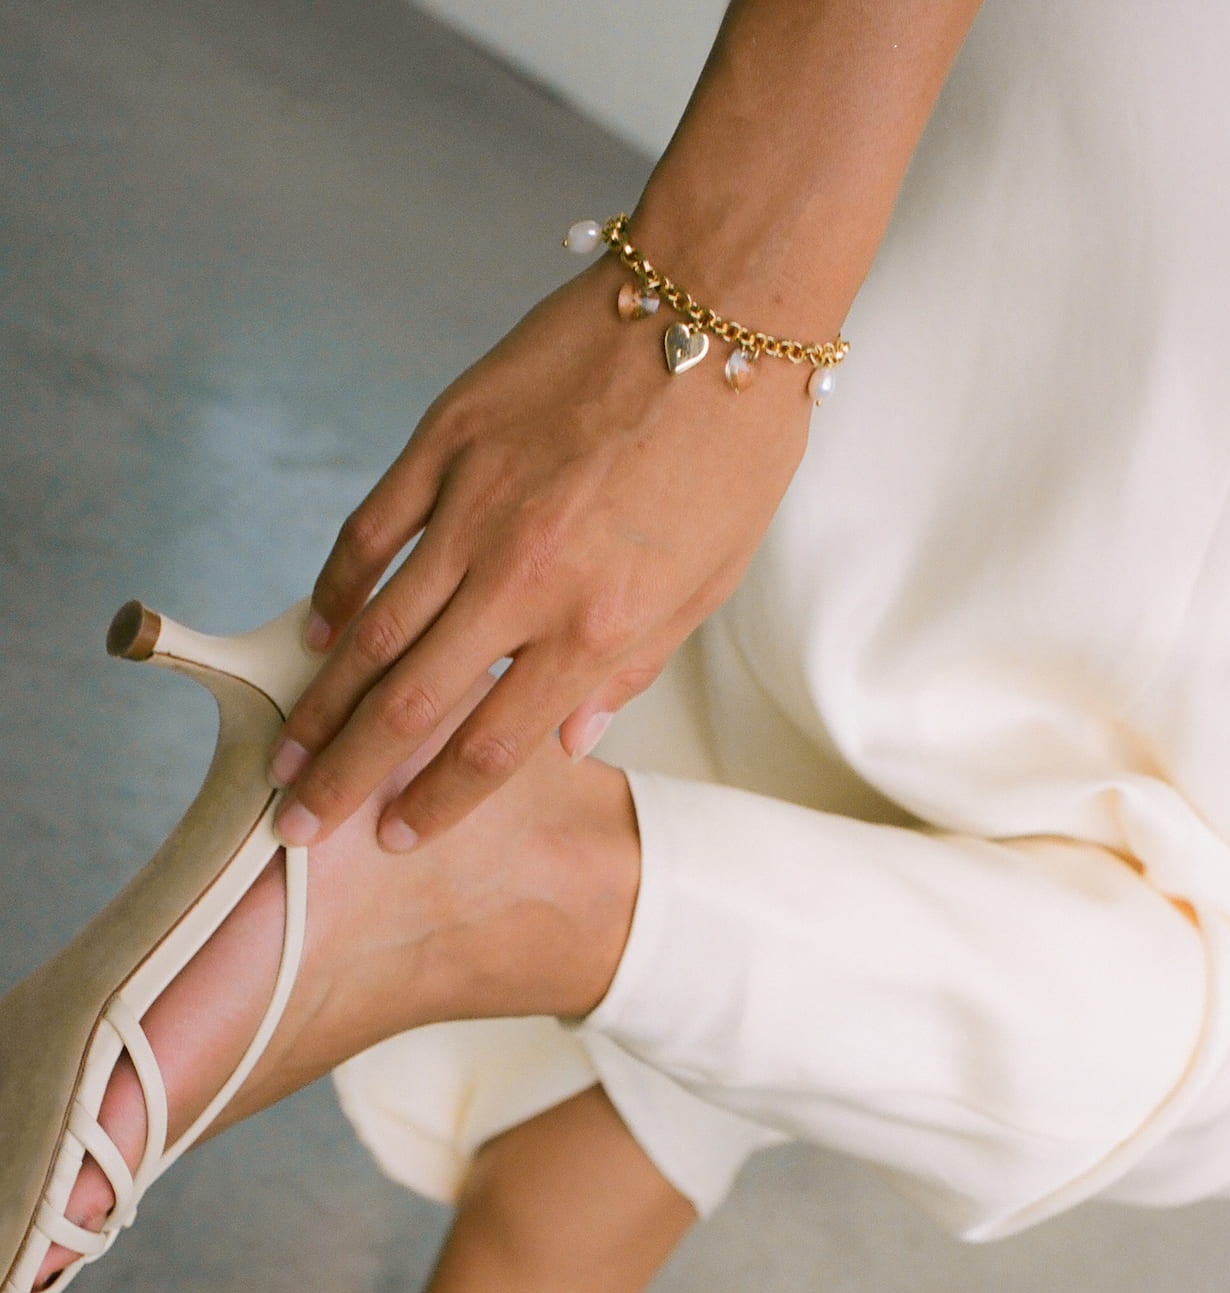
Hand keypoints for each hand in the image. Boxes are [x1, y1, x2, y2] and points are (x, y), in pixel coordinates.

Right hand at [269, 254, 811, 850]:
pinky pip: (370, 531)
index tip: (396, 837)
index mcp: (593, 625)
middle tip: (296, 825)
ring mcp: (473, 508)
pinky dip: (337, 588)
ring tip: (286, 752)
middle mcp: (522, 579)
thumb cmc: (728, 450)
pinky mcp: (444, 441)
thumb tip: (566, 743)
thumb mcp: (707, 583)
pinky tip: (319, 633)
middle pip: (411, 707)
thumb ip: (629, 668)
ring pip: (374, 630)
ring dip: (322, 703)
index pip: (490, 747)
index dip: (434, 804)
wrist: (717, 305)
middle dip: (347, 778)